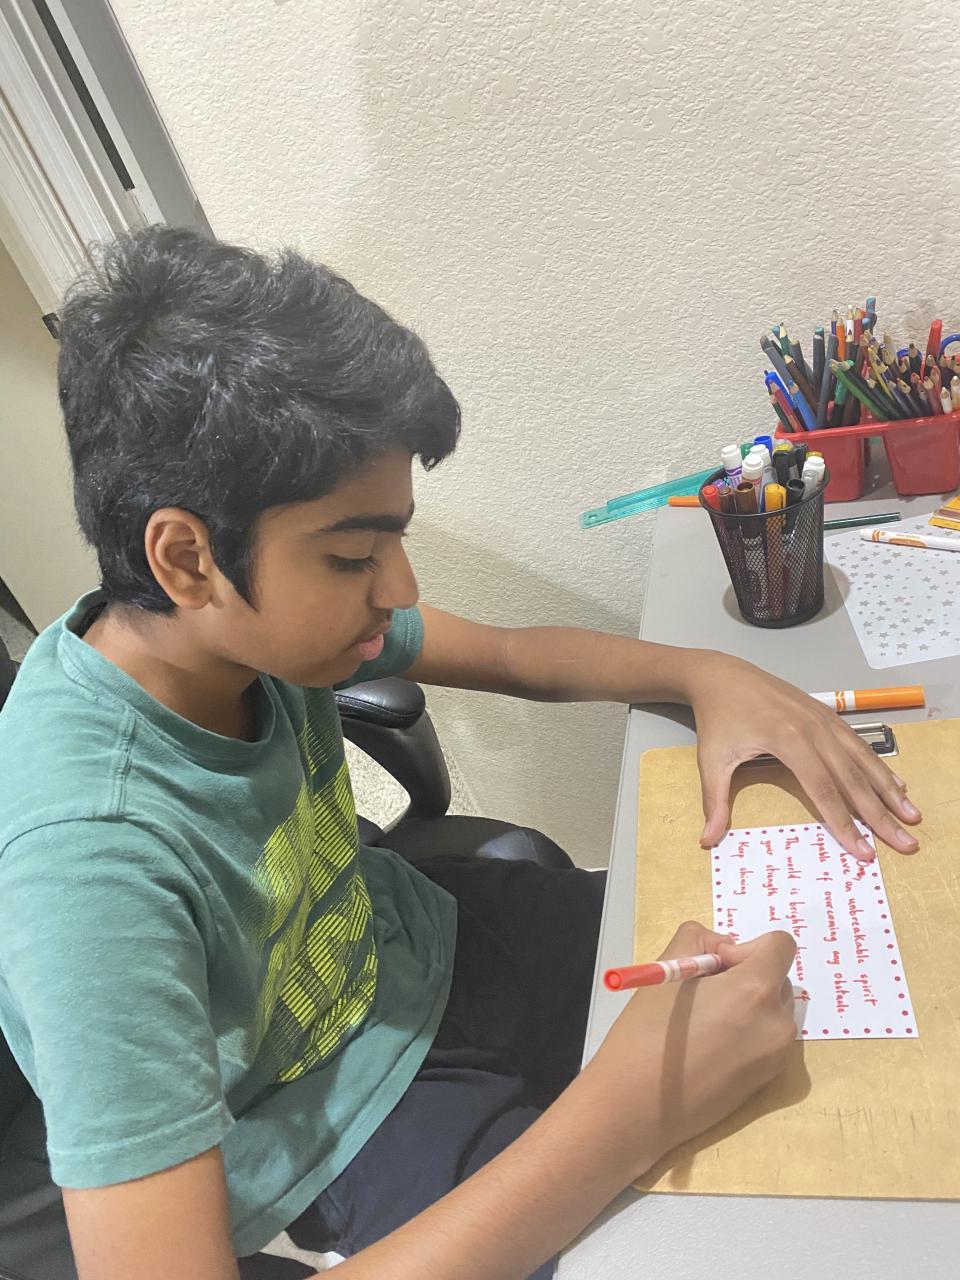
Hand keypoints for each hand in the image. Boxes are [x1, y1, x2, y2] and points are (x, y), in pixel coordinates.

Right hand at [587, 921, 796, 1179]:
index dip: (746, 947)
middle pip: (777, 977)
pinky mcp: (769, 1081)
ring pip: (772, 1008)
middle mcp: (778, 1023)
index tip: (715, 967)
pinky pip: (767, 1038)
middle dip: (746, 976)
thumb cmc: (647, 1033)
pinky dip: (747, 1033)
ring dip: (747, 1004)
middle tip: (703, 995)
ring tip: (704, 1025)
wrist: (638, 1107)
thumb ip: (701, 941)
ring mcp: (778, 1056)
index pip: (781, 945)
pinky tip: (709, 1050)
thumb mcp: (667, 967)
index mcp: (756, 990)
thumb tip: (724, 950)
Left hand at [686, 652, 920, 859]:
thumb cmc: (718, 718)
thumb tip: (708, 840)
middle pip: (853, 779)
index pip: (823, 790)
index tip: (863, 851)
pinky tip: (895, 784)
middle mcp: (813, 729)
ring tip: (911, 815)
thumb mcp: (711, 759)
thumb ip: (714, 801)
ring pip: (863, 759)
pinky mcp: (827, 714)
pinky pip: (858, 744)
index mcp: (787, 741)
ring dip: (889, 790)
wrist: (723, 675)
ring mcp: (823, 719)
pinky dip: (878, 766)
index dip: (844, 824)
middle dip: (880, 815)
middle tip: (905, 842)